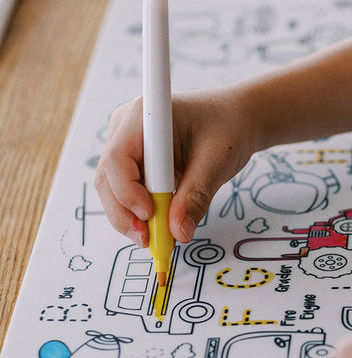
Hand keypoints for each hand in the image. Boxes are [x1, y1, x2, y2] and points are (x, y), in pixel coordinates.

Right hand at [95, 85, 258, 245]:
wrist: (237, 118)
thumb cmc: (228, 127)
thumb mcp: (217, 162)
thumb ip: (196, 197)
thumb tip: (179, 233)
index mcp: (146, 116)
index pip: (117, 159)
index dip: (127, 192)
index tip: (149, 216)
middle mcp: (127, 128)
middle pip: (109, 179)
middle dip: (125, 214)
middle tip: (150, 241)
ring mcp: (128, 145)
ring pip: (114, 190)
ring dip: (132, 218)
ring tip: (159, 238)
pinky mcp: (136, 162)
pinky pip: (128, 192)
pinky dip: (141, 213)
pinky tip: (160, 226)